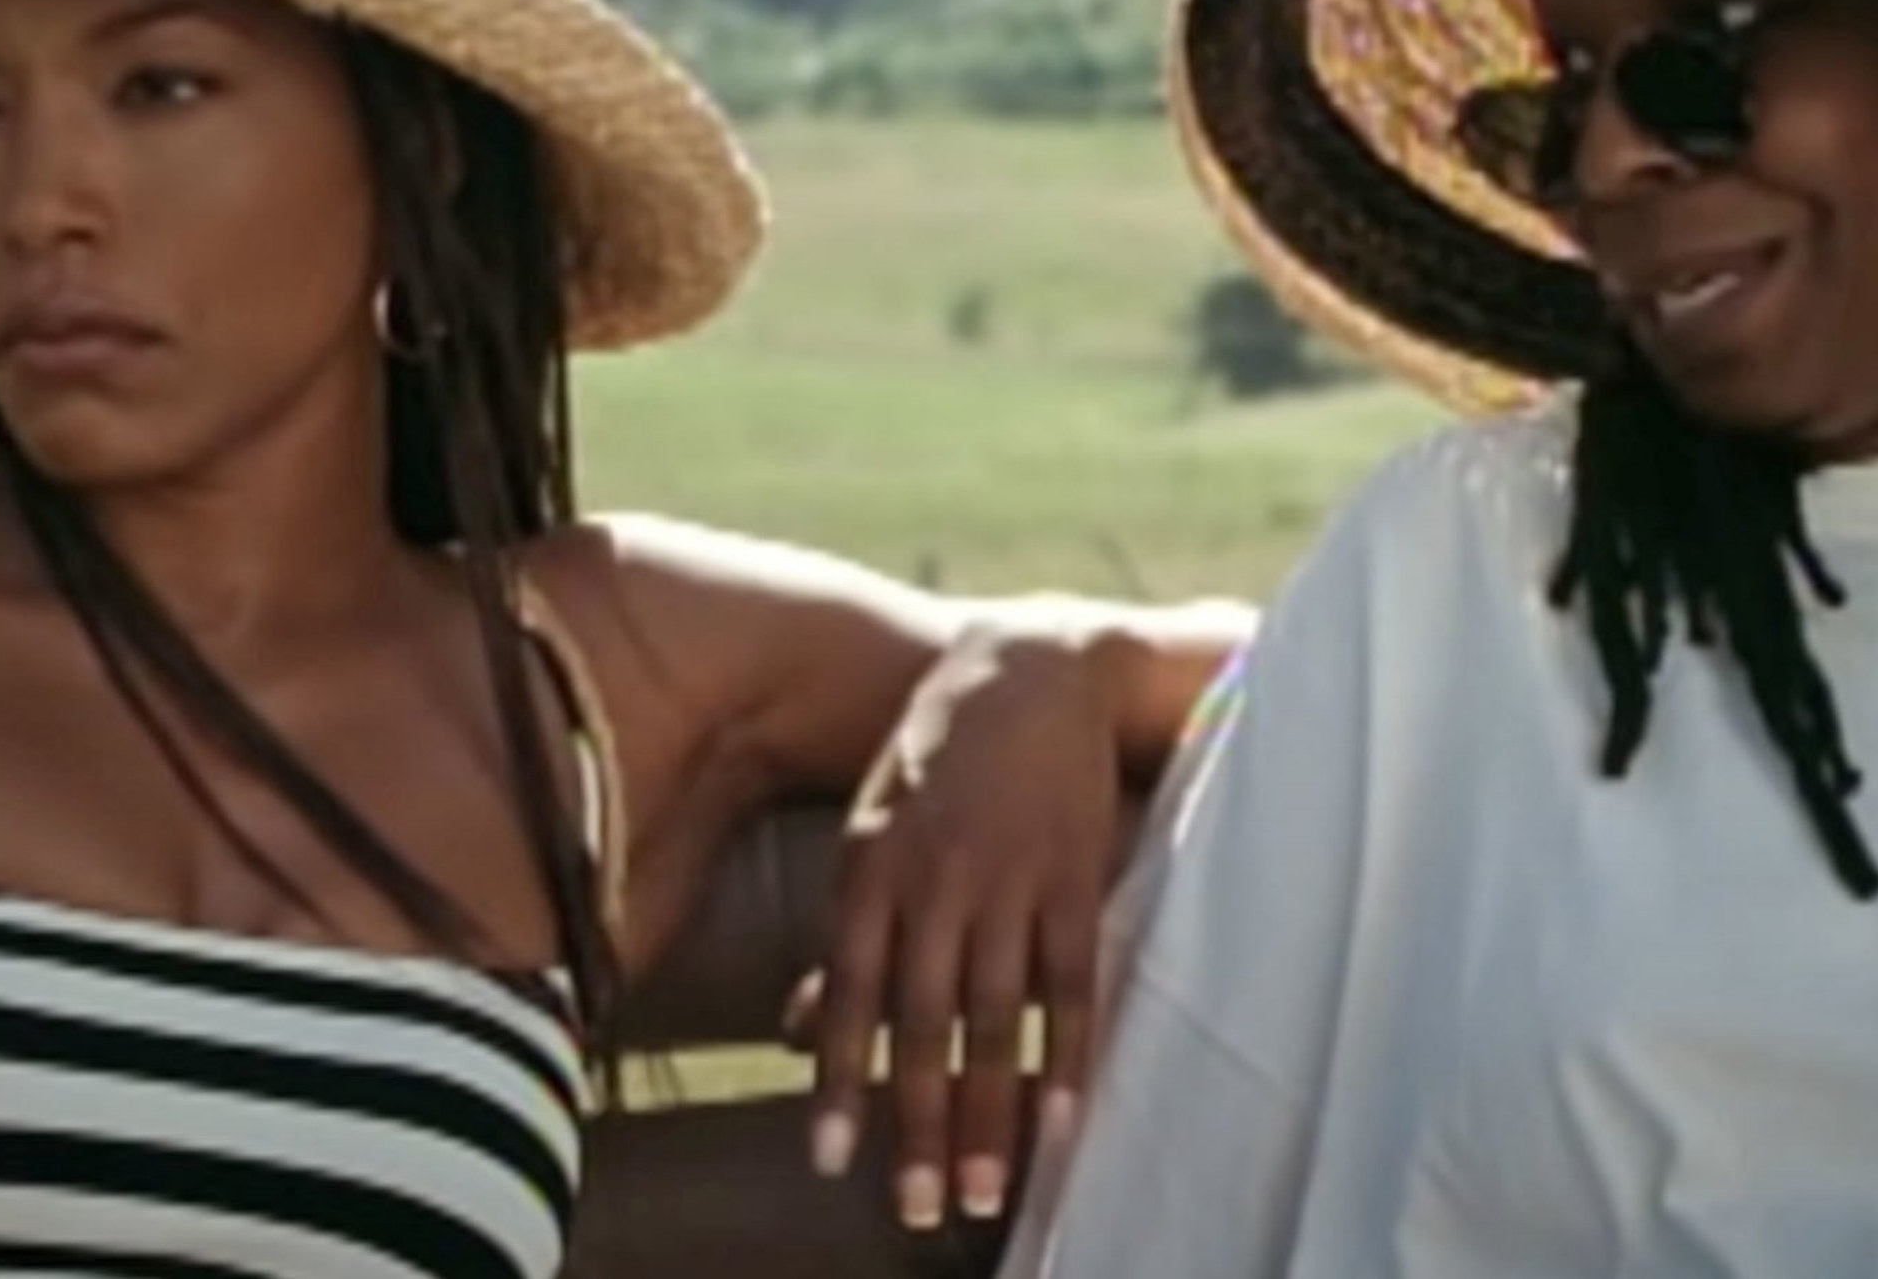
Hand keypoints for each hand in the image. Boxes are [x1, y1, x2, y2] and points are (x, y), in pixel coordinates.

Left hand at [794, 623, 1121, 1232]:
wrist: (1034, 669)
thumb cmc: (939, 757)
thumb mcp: (871, 825)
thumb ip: (848, 930)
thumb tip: (802, 1029)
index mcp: (875, 869)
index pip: (854, 995)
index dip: (842, 1082)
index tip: (833, 1163)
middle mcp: (938, 881)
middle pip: (925, 1024)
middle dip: (918, 1124)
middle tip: (919, 1209)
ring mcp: (1012, 880)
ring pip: (997, 1018)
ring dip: (990, 1112)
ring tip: (986, 1190)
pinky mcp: (1075, 876)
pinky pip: (1072, 982)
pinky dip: (1068, 1053)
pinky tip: (1063, 1118)